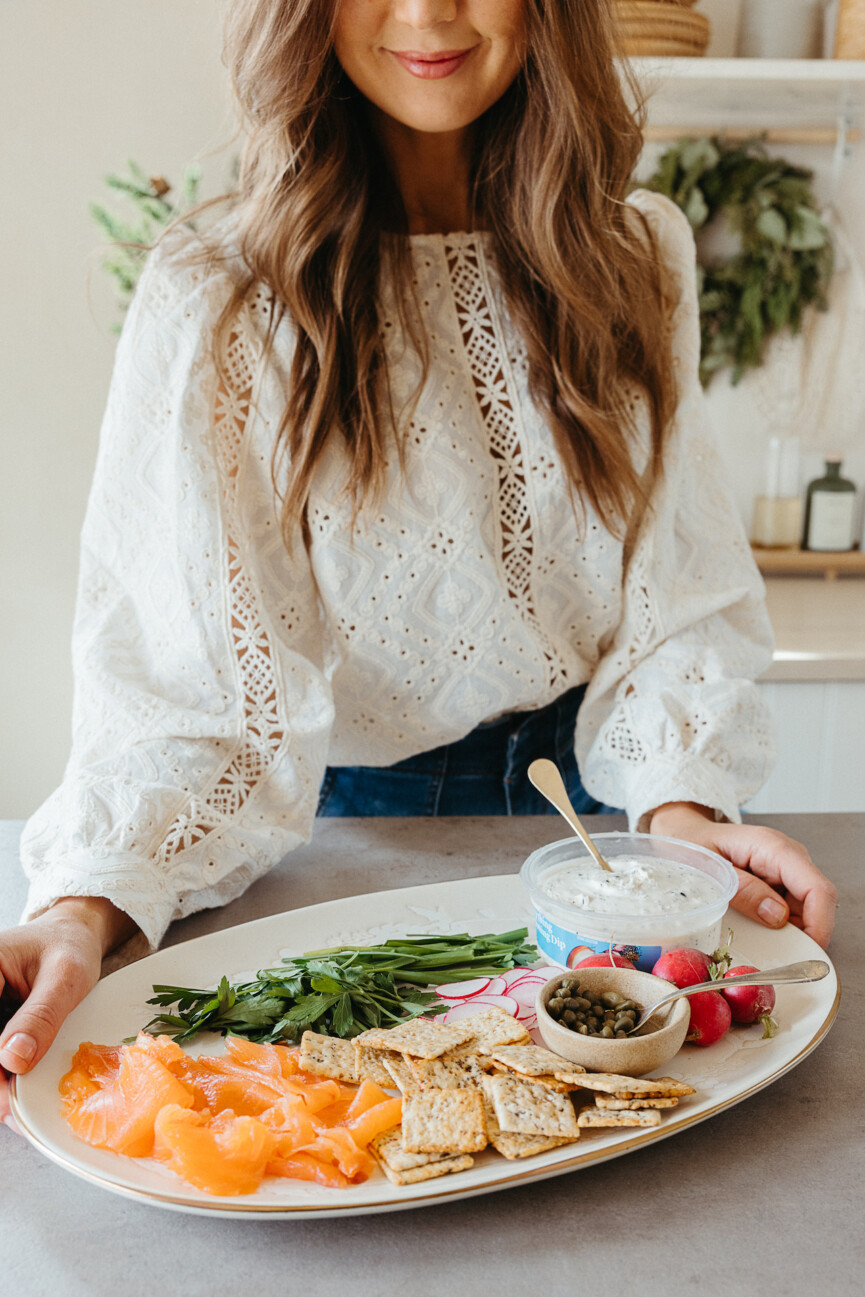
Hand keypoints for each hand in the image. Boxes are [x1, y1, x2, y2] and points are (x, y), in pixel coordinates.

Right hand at [0, 897, 136, 1133]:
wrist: (73, 937)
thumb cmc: (69, 947)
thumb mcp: (66, 975)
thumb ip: (41, 1015)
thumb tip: (12, 1059)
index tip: (7, 1101)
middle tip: (14, 1112)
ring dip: (0, 1082)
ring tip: (18, 1109)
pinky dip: (4, 1076)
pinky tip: (19, 1091)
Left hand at [649, 803, 836, 949]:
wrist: (686, 833)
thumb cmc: (693, 844)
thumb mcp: (709, 869)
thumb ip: (743, 890)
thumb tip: (778, 916)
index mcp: (774, 848)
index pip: (818, 890)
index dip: (820, 925)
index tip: (807, 952)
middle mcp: (788, 857)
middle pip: (817, 904)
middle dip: (804, 933)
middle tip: (775, 954)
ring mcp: (786, 870)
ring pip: (806, 910)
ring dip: (789, 931)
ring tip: (755, 936)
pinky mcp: (780, 881)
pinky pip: (792, 910)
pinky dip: (779, 926)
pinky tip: (755, 928)